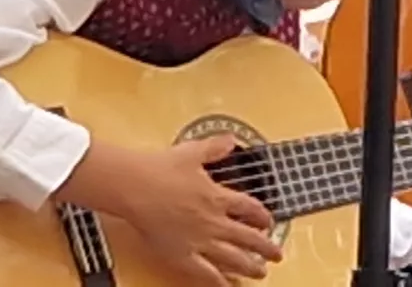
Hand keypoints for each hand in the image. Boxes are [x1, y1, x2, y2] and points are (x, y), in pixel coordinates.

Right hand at [63, 137, 282, 284]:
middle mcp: (214, 221)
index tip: (268, 222)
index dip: (263, 217)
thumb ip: (214, 147)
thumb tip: (230, 140)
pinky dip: (219, 282)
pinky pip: (206, 273)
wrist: (134, 186)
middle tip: (277, 255)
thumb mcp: (192, 152)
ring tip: (260, 273)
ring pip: (233, 258)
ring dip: (251, 267)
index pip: (250, 209)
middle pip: (249, 238)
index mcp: (218, 197)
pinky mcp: (181, 255)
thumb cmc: (159, 169)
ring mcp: (199, 240)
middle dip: (266, 247)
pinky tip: (227, 286)